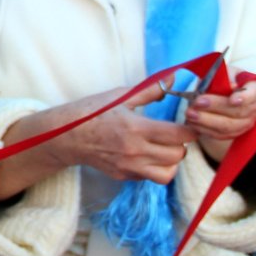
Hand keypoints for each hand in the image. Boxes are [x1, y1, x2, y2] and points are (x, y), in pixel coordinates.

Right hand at [55, 78, 196, 182]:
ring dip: (171, 161)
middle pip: (178, 155)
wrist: (65, 136)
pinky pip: (150, 177)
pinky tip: (148, 155)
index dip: (190, 128)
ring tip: (165, 148)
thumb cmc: (92, 112)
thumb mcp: (120, 96)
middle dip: (182, 144)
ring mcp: (129, 167)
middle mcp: (135, 151)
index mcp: (136, 128)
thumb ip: (150, 89)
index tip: (188, 123)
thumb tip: (173, 77)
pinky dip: (155, 168)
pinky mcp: (123, 176)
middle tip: (175, 134)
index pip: (179, 135)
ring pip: (168, 173)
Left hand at [186, 78, 255, 158]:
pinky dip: (205, 129)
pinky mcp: (234, 133)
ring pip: (228, 127)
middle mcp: (255, 109)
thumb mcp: (226, 72)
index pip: (253, 95)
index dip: (243, 98)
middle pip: (237, 113)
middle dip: (216, 108)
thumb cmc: (227, 78)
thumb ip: (223, 77)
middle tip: (196, 102)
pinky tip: (191, 123)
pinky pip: (220, 135)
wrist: (228, 91)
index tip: (232, 100)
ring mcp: (246, 124)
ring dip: (207, 121)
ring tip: (190, 114)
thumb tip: (226, 86)